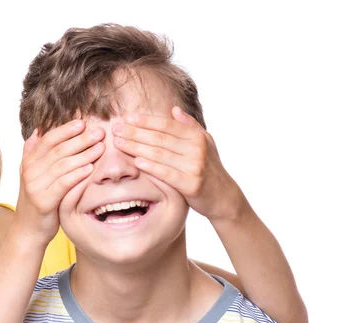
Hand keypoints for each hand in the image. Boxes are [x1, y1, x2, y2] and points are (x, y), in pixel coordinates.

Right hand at [14, 120, 104, 246]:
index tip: (83, 123)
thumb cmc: (37, 201)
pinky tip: (91, 169)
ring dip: (84, 155)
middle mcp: (29, 172)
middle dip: (80, 140)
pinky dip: (78, 175)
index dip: (66, 130)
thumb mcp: (33, 175)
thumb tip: (37, 131)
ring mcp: (35, 186)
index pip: (48, 139)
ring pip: (63, 165)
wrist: (28, 230)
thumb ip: (33, 153)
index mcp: (29, 162)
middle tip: (99, 132)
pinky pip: (63, 184)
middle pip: (58, 150)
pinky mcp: (43, 201)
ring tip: (100, 148)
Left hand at [112, 107, 245, 221]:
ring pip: (160, 154)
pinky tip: (136, 161)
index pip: (167, 125)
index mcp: (197, 136)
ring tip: (119, 143)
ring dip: (136, 147)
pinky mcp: (191, 184)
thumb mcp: (205, 143)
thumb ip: (189, 126)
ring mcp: (195, 167)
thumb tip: (174, 109)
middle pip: (159, 138)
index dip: (146, 121)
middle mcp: (197, 149)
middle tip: (116, 129)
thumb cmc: (209, 168)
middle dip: (135, 132)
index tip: (128, 118)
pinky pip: (167, 174)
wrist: (223, 196)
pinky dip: (151, 167)